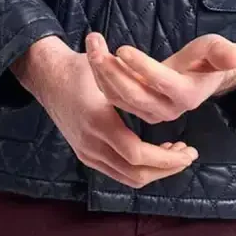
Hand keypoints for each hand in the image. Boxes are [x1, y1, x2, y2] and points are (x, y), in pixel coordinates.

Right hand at [11, 37, 199, 187]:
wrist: (47, 79)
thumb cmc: (77, 68)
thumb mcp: (99, 65)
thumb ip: (120, 67)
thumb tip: (135, 57)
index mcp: (98, 121)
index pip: (136, 154)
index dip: (165, 158)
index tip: (187, 150)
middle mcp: (91, 144)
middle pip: (135, 174)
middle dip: (166, 169)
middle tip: (188, 155)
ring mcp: (87, 152)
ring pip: (128, 178)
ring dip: (155, 171)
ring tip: (176, 154)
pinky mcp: (86, 155)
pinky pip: (118, 173)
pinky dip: (140, 169)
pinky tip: (155, 153)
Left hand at [84, 31, 235, 123]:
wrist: (201, 78)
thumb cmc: (208, 59)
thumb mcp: (217, 50)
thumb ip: (223, 53)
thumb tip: (235, 55)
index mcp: (187, 94)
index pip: (162, 82)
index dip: (143, 67)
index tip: (122, 48)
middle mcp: (168, 109)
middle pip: (135, 96)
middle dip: (113, 71)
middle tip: (97, 47)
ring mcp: (150, 112)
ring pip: (120, 99)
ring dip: (102, 73)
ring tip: (93, 45)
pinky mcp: (138, 109)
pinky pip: (115, 99)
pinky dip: (102, 79)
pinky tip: (96, 55)